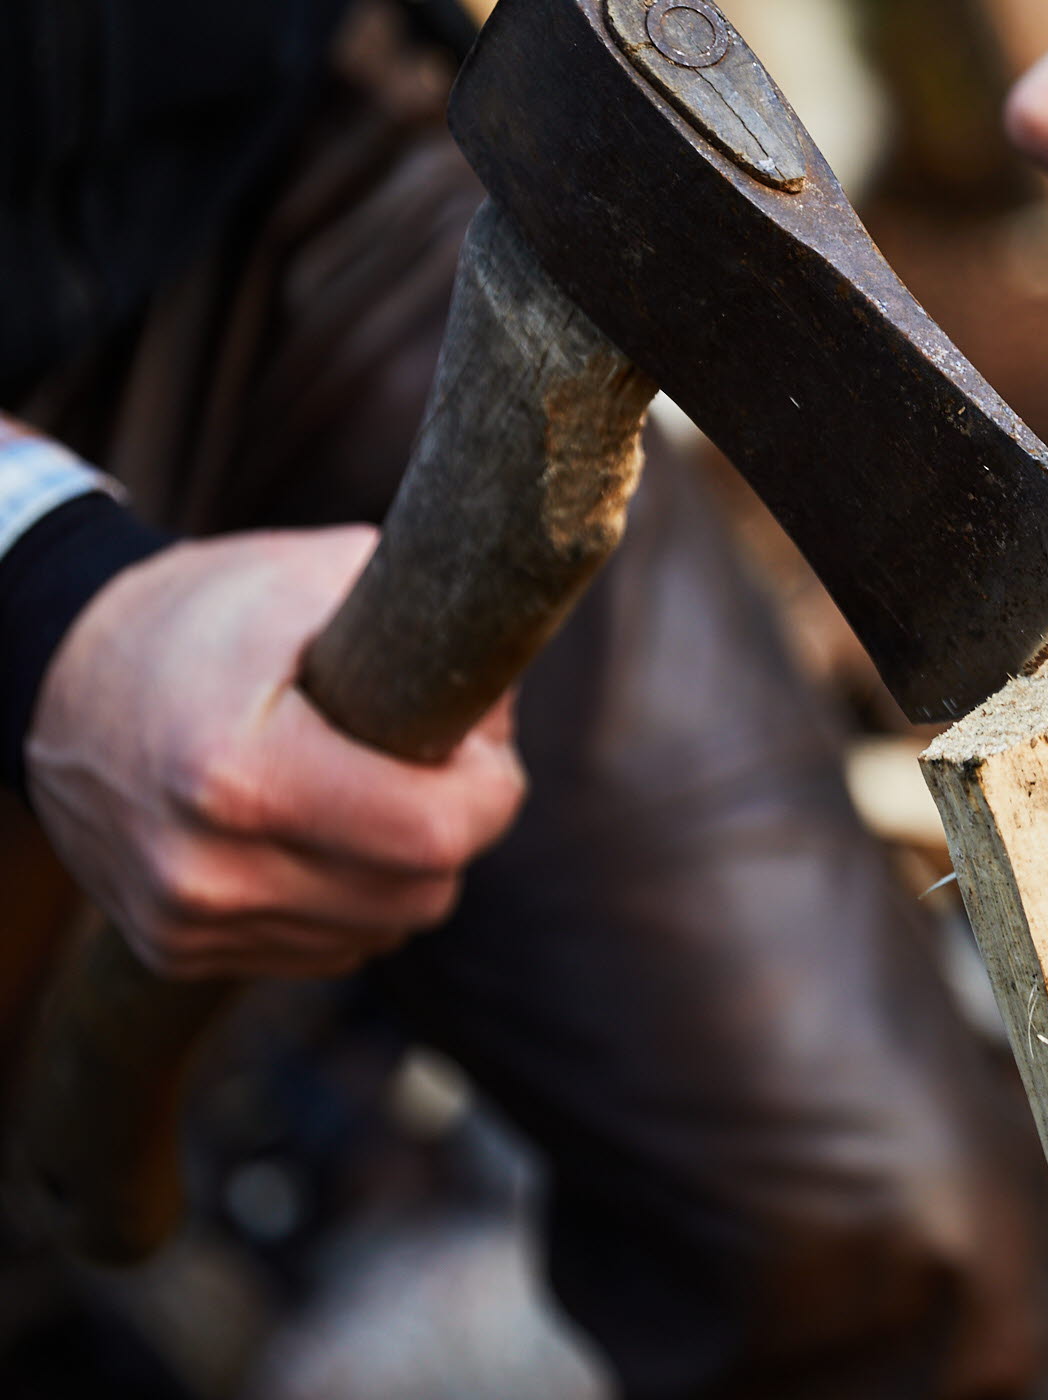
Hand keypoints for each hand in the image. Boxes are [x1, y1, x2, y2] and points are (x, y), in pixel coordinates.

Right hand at [27, 529, 524, 980]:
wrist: (59, 674)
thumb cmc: (209, 612)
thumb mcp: (319, 574)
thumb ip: (433, 622)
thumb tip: (511, 689)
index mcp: (239, 773)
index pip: (434, 833)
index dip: (491, 790)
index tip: (484, 746)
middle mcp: (205, 869)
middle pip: (422, 893)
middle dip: (458, 828)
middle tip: (440, 761)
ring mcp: (186, 921)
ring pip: (383, 930)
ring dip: (405, 869)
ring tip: (374, 787)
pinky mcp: (175, 951)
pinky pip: (328, 950)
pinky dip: (351, 898)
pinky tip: (322, 830)